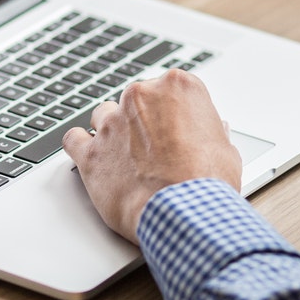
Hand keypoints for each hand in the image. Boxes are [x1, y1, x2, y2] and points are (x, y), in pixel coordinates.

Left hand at [62, 69, 242, 243]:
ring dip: (112, 131)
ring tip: (126, 157)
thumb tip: (213, 130)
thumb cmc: (207, 182)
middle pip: (135, 100)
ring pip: (103, 115)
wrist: (183, 212)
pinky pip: (74, 139)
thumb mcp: (226, 150)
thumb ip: (212, 132)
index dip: (173, 113)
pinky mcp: (91, 152)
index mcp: (178, 87)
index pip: (170, 89)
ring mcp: (111, 122)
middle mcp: (141, 96)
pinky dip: (80, 147)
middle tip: (156, 149)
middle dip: (143, 121)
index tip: (177, 129)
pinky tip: (92, 157)